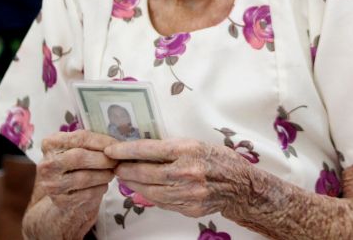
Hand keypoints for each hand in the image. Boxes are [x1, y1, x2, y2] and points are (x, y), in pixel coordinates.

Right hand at [37, 130, 118, 215]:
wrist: (65, 195)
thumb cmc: (75, 165)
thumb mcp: (78, 147)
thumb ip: (92, 142)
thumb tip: (116, 145)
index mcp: (50, 144)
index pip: (79, 138)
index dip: (102, 141)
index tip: (117, 145)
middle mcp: (47, 164)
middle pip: (79, 157)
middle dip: (103, 159)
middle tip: (116, 161)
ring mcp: (52, 185)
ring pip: (85, 177)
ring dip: (104, 174)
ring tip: (111, 172)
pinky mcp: (61, 202)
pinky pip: (88, 193)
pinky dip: (101, 188)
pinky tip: (103, 184)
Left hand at [105, 138, 252, 218]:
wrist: (240, 185)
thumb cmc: (218, 159)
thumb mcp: (195, 144)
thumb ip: (169, 149)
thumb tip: (141, 152)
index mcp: (188, 150)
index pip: (148, 149)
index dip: (125, 150)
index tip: (111, 149)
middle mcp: (186, 171)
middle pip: (145, 171)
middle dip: (125, 168)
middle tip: (114, 164)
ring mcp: (187, 193)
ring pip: (149, 189)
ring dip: (132, 183)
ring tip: (124, 176)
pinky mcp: (188, 208)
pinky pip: (161, 202)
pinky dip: (148, 195)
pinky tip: (142, 189)